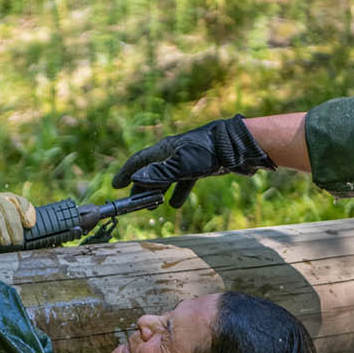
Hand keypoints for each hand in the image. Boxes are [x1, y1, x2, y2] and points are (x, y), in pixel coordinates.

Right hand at [0, 191, 35, 245]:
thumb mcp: (7, 230)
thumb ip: (18, 227)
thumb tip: (29, 227)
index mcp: (7, 199)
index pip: (20, 201)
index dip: (26, 212)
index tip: (29, 225)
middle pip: (9, 208)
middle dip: (15, 226)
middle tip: (17, 243)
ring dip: (3, 229)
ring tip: (6, 243)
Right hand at [111, 116, 275, 207]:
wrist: (236, 146)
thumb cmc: (208, 152)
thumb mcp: (182, 165)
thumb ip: (160, 174)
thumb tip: (137, 180)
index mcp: (164, 149)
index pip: (139, 161)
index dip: (127, 173)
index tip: (117, 185)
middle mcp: (172, 153)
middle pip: (151, 171)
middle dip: (142, 187)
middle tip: (135, 203)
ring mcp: (186, 160)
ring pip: (166, 178)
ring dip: (158, 192)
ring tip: (152, 206)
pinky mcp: (199, 166)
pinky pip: (182, 181)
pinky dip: (177, 192)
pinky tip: (174, 205)